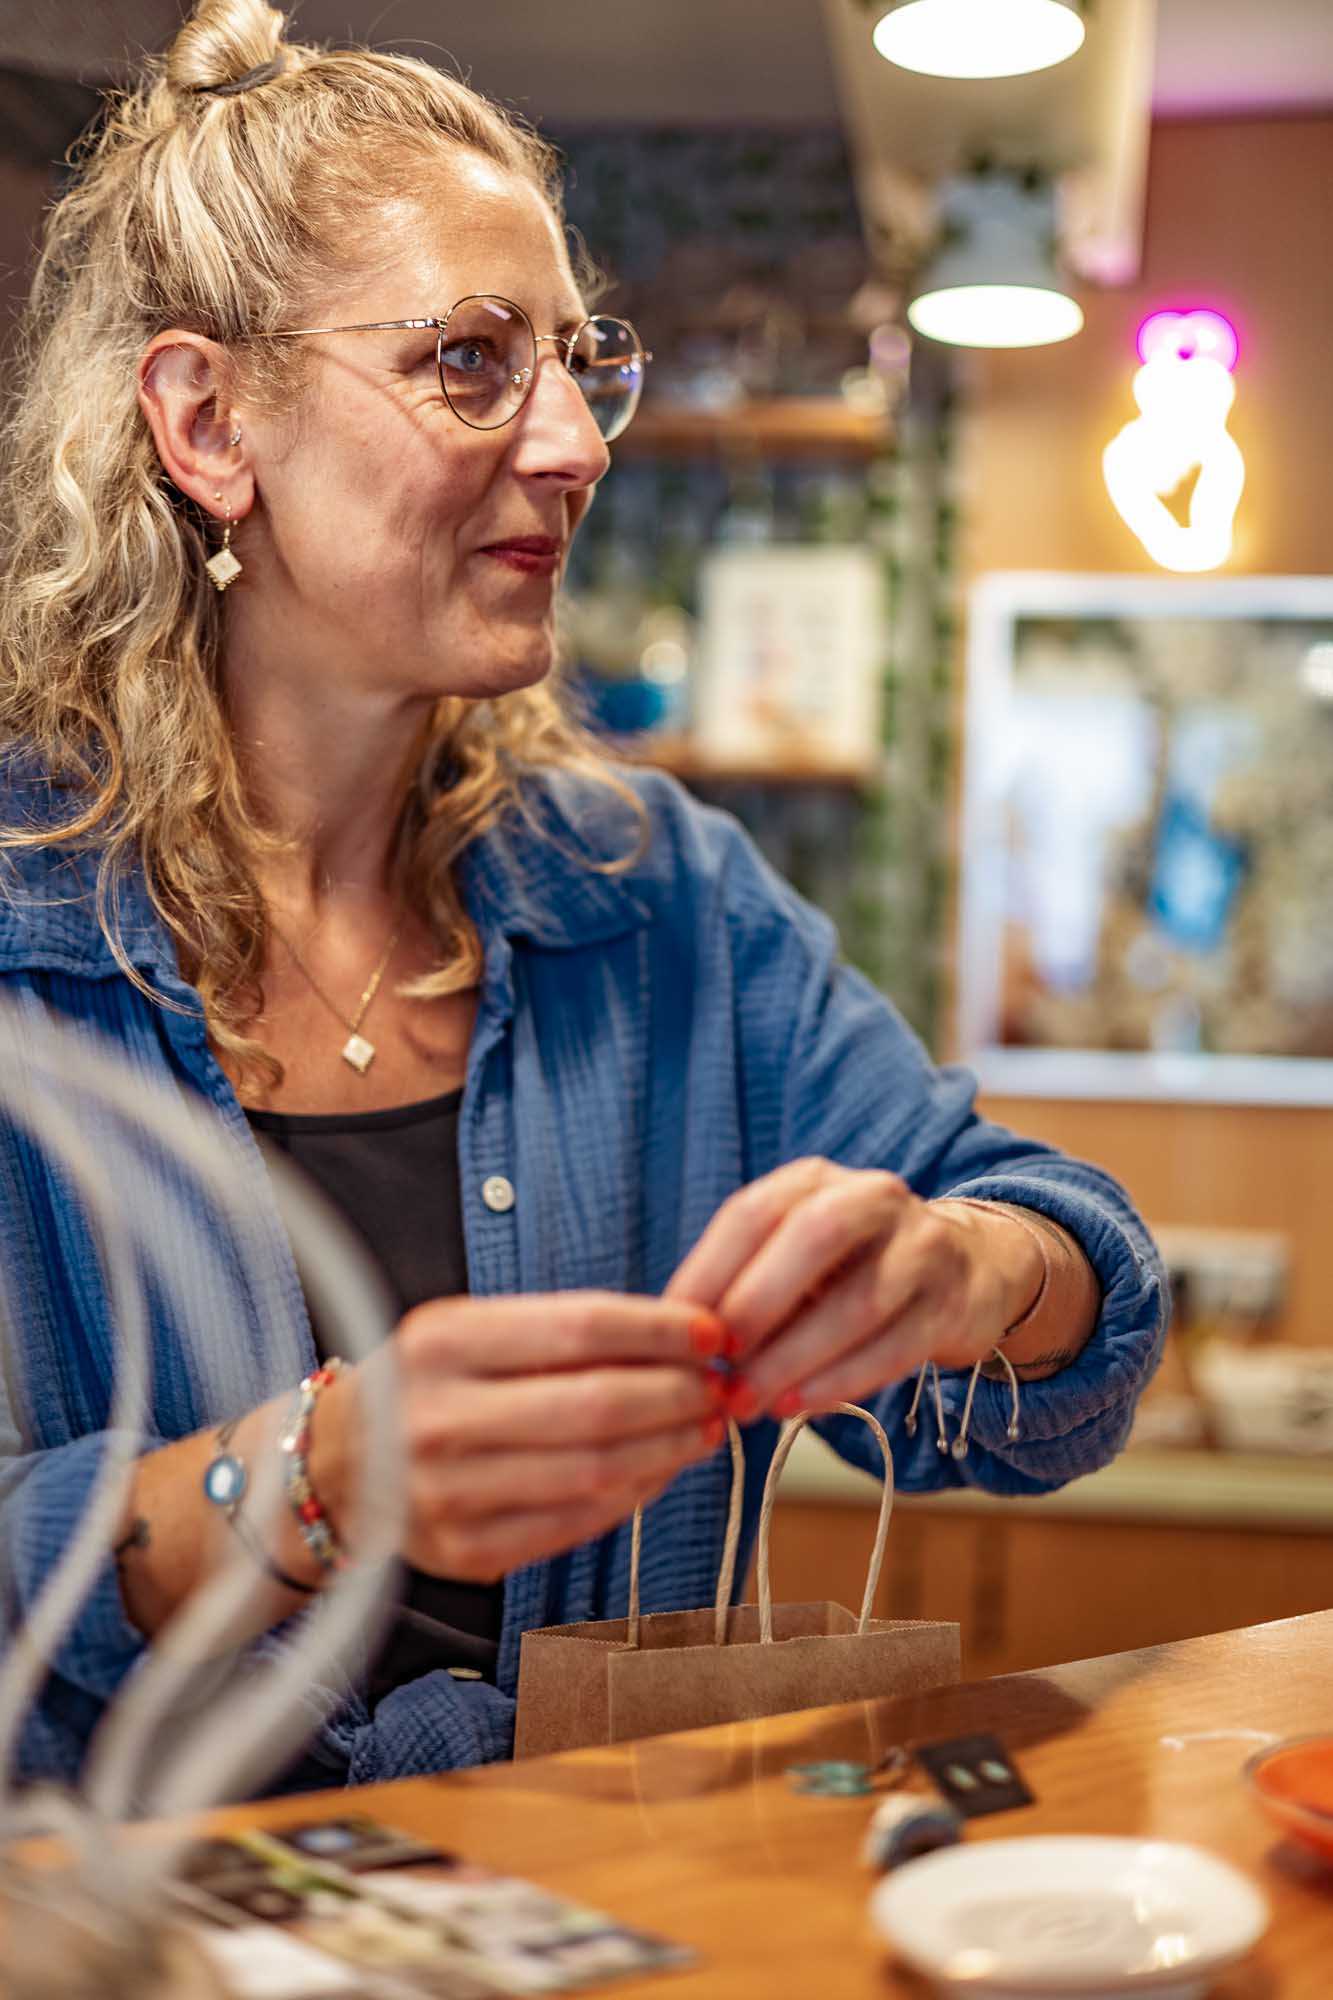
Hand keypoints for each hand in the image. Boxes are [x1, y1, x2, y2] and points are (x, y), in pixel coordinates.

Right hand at [312, 1293, 728, 1581]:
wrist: (333, 1466)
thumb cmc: (426, 1384)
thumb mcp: (468, 1330)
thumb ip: (560, 1331)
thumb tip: (681, 1337)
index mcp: (442, 1342)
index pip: (579, 1327)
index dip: (660, 1331)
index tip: (713, 1330)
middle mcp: (436, 1417)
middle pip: (595, 1406)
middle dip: (677, 1394)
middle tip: (721, 1386)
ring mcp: (447, 1493)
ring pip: (594, 1472)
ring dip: (668, 1449)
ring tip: (704, 1427)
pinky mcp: (465, 1552)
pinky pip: (574, 1524)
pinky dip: (632, 1496)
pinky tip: (660, 1471)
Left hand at [666, 1159, 1044, 1420]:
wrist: (965, 1271)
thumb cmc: (848, 1271)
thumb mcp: (793, 1257)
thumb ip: (743, 1282)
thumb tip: (675, 1335)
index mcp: (815, 1180)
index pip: (753, 1212)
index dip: (709, 1270)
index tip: (672, 1329)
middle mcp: (873, 1198)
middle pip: (812, 1238)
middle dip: (756, 1305)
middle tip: (717, 1365)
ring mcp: (922, 1247)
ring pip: (858, 1301)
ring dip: (794, 1359)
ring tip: (750, 1402)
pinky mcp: (951, 1303)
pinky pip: (895, 1345)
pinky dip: (840, 1381)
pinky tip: (799, 1406)